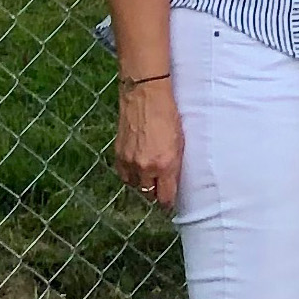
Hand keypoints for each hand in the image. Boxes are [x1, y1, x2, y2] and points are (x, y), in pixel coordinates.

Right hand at [116, 79, 183, 208]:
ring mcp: (130, 161)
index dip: (167, 202)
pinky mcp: (118, 154)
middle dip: (155, 193)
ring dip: (142, 183)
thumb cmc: (168, 115)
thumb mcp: (180, 142)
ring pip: (135, 185)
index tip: (169, 203)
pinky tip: (136, 168)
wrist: (145, 96)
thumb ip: (175, 164)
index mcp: (165, 164)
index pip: (165, 196)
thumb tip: (173, 181)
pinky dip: (130, 175)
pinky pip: (123, 175)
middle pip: (149, 194)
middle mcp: (146, 167)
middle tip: (160, 188)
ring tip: (149, 176)